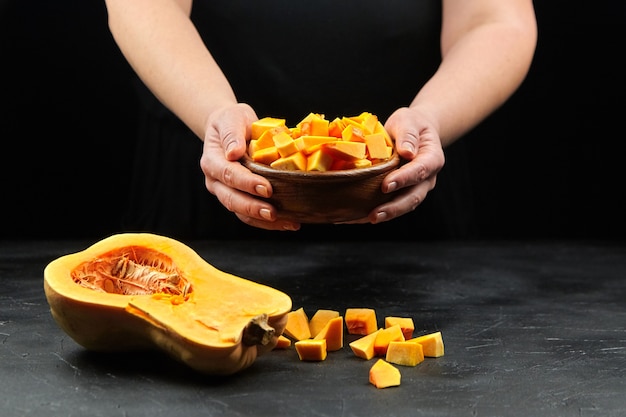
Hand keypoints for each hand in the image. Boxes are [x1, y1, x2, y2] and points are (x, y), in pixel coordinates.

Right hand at [199, 103, 300, 230]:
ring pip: (241, 212)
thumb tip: (234, 152)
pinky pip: (252, 216)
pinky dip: (269, 222)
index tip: (266, 188)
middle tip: (273, 212)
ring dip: (263, 221)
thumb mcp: (232, 118)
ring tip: (288, 223)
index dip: (246, 183)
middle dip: (253, 208)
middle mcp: (216, 181)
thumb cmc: (233, 121)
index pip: (228, 175)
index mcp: (212, 161)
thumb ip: (232, 133)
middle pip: (231, 199)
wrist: (231, 128)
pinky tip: (289, 223)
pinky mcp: (239, 199)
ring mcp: (226, 193)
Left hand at [351, 106, 444, 223]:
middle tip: (375, 214)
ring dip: (386, 215)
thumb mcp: (408, 120)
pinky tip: (359, 217)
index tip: (386, 186)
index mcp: (432, 159)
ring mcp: (416, 188)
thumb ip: (408, 134)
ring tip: (366, 220)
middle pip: (414, 197)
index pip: (420, 171)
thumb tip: (406, 152)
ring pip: (404, 206)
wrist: (415, 131)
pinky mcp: (403, 193)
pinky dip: (378, 212)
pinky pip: (393, 205)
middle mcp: (427, 178)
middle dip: (394, 208)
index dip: (404, 180)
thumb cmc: (411, 124)